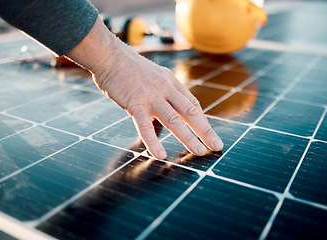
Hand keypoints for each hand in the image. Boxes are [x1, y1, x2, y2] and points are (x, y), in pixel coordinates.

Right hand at [66, 17, 223, 158]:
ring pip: (175, 120)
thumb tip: (167, 105)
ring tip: (200, 152)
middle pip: (190, 112)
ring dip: (189, 137)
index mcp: (170, 82)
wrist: (109, 56)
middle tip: (217, 146)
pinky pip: (145, 126)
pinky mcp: (135, 104)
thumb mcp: (153, 75)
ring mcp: (151, 97)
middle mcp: (166, 89)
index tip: (207, 133)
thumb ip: (162, 90)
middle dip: (205, 130)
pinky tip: (160, 155)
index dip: (201, 120)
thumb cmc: (128, 68)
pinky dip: (153, 142)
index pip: (192, 103)